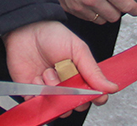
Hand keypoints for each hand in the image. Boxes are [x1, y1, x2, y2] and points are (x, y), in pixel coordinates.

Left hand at [3, 20, 117, 112]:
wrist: (25, 30)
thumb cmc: (52, 35)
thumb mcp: (78, 49)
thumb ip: (93, 71)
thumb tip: (111, 87)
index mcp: (80, 75)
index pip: (92, 95)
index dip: (95, 97)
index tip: (95, 95)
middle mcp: (66, 86)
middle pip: (76, 104)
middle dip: (72, 94)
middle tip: (67, 78)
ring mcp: (50, 91)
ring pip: (58, 106)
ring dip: (54, 91)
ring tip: (48, 72)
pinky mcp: (33, 94)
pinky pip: (39, 104)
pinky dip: (37, 92)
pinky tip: (36, 77)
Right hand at [48, 0, 136, 22]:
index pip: (126, 5)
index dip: (136, 9)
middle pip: (114, 16)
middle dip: (119, 10)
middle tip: (118, 2)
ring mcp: (80, 5)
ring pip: (100, 19)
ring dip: (105, 13)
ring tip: (104, 3)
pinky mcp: (69, 7)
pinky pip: (85, 18)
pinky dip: (91, 13)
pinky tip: (90, 3)